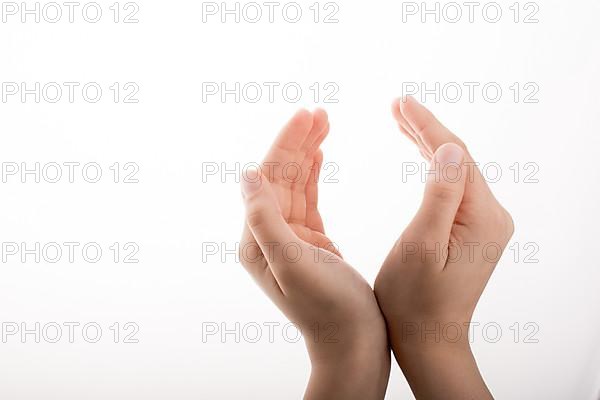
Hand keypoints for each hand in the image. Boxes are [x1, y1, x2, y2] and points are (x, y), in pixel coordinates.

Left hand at [240, 109, 389, 399]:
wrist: (353, 343)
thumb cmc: (328, 309)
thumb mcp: (294, 264)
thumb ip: (266, 220)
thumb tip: (247, 175)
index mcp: (257, 240)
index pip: (268, 180)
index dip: (286, 145)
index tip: (306, 116)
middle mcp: (267, 236)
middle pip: (280, 177)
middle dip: (297, 143)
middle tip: (318, 111)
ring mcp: (288, 238)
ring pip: (295, 184)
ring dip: (307, 153)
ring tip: (322, 121)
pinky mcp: (310, 242)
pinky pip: (308, 199)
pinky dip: (313, 174)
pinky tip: (319, 154)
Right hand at [374, 96, 513, 398]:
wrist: (428, 337)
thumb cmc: (414, 300)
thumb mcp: (421, 246)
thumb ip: (440, 196)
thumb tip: (452, 148)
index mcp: (482, 218)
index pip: (457, 157)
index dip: (428, 126)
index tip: (400, 101)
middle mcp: (492, 217)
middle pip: (459, 159)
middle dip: (426, 129)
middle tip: (396, 104)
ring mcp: (484, 223)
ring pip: (456, 171)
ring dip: (429, 144)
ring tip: (400, 119)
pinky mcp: (473, 229)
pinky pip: (454, 188)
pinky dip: (434, 167)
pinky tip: (421, 155)